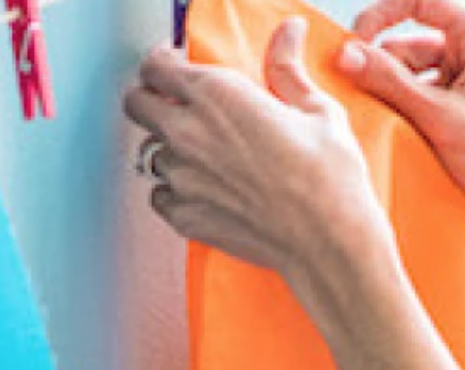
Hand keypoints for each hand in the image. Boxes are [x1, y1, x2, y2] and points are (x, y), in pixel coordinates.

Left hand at [123, 21, 397, 292]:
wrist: (328, 240)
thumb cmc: (328, 178)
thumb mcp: (316, 109)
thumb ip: (287, 68)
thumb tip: (288, 33)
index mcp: (217, 94)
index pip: (156, 66)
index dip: (164, 65)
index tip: (176, 69)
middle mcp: (188, 132)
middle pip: (136, 104)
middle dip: (152, 99)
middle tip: (178, 107)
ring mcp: (181, 177)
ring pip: (152, 152)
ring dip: (171, 150)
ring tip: (207, 157)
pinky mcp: (183, 216)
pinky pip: (160, 195)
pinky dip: (175, 191)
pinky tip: (206, 190)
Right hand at [335, 0, 464, 244]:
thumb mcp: (439, 117)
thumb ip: (390, 82)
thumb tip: (347, 54)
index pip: (423, 1)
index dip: (382, 15)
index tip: (354, 41)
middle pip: (413, 41)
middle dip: (385, 67)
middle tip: (359, 93)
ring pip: (415, 72)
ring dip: (394, 93)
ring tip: (385, 120)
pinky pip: (424, 95)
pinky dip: (406, 109)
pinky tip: (398, 131)